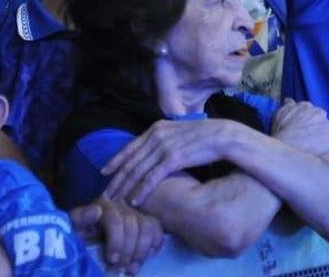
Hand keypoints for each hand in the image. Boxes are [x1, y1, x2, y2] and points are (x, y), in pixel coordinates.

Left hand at [70, 196, 163, 274]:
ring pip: (148, 226)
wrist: (85, 235)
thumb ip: (80, 218)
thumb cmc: (78, 232)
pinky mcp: (143, 221)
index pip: (115, 220)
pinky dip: (156, 242)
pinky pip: (156, 227)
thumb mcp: (73, 226)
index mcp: (103, 206)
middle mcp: (121, 207)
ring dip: (143, 250)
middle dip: (129, 250)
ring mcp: (134, 213)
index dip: (116, 241)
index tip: (112, 260)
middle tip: (122, 268)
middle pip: (133, 225)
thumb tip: (97, 211)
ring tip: (133, 267)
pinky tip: (149, 255)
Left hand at [100, 118, 240, 205]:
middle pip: (130, 161)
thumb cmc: (204, 137)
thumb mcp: (179, 133)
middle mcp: (156, 136)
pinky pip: (152, 177)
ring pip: (138, 171)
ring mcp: (164, 147)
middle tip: (105, 193)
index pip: (130, 147)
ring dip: (125, 187)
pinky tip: (134, 200)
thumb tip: (155, 151)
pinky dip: (141, 190)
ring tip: (116, 200)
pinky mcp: (173, 158)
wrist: (224, 136)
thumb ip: (165, 140)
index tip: (104, 172)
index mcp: (156, 129)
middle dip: (116, 179)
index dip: (115, 161)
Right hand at [270, 98, 328, 157]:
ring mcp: (328, 125)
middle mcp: (319, 112)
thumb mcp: (280, 114)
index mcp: (307, 106)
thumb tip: (289, 100)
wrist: (288, 146)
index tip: (305, 128)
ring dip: (325, 138)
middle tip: (310, 139)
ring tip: (319, 149)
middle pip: (322, 120)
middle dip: (317, 128)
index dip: (309, 121)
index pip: (312, 112)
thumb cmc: (282, 131)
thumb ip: (287, 105)